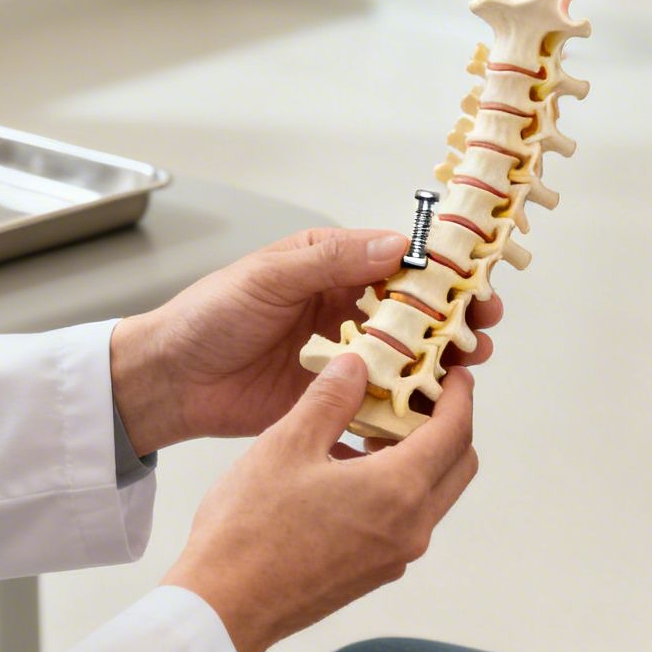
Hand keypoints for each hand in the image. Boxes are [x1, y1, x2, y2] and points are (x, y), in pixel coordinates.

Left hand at [111, 227, 502, 454]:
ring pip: (401, 351)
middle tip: (482, 328)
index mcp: (326, 265)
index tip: (472, 281)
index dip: (438, 269)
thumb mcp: (267, 278)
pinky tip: (431, 405)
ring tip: (468, 364)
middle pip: (409, 307)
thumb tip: (394, 246)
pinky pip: (377, 394)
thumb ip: (330, 263)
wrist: (169, 380)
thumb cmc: (207, 316)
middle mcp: (338, 305)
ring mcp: (337, 353)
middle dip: (449, 315)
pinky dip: (406, 398)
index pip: (395, 260)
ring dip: (436, 356)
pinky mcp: (329, 395)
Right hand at [161, 353, 478, 651]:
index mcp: (397, 490)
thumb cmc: (251, 525)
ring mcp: (395, 556)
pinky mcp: (374, 573)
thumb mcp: (287, 444)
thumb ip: (330, 399)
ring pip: (433, 495)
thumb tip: (356, 363)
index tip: (454, 372)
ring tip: (376, 427)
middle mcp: (411, 528)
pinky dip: (400, 487)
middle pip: (458, 466)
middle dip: (449, 425)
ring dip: (422, 457)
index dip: (459, 396)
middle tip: (418, 395)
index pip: (455, 432)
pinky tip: (353, 469)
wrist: (225, 606)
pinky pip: (407, 520)